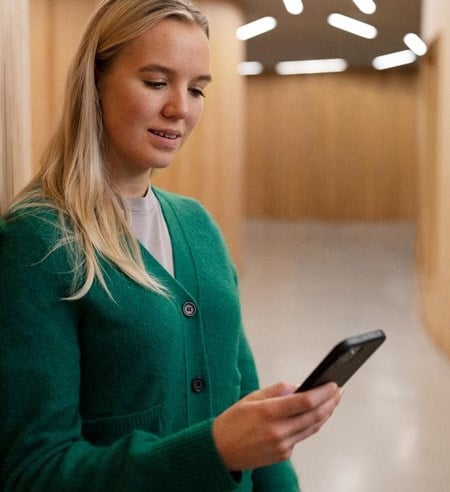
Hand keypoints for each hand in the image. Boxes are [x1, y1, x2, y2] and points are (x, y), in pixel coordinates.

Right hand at [212, 381, 341, 470]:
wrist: (220, 450)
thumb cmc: (234, 420)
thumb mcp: (253, 397)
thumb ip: (278, 390)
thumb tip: (300, 386)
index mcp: (269, 412)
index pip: (305, 401)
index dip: (324, 392)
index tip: (334, 384)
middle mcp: (278, 430)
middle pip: (314, 415)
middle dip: (330, 402)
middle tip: (339, 391)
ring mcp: (282, 445)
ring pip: (312, 428)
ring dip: (325, 414)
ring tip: (332, 402)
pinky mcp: (283, 455)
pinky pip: (302, 436)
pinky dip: (310, 424)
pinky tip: (315, 415)